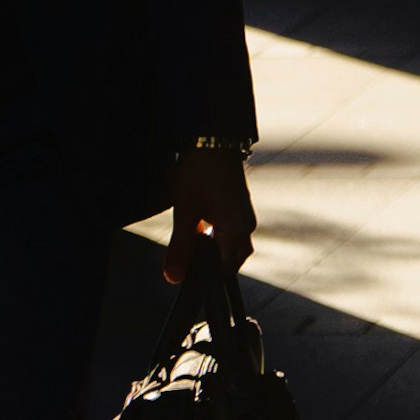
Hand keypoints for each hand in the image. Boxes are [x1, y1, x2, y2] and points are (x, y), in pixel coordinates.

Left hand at [163, 145, 256, 289]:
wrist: (213, 138)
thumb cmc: (201, 172)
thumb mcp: (185, 212)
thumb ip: (180, 247)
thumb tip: (173, 278)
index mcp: (238, 230)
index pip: (227, 269)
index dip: (209, 278)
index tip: (190, 281)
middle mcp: (246, 224)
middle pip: (232, 258)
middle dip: (213, 265)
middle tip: (189, 265)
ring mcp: (244, 213)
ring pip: (231, 243)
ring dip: (214, 249)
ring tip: (191, 246)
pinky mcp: (238, 204)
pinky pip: (231, 230)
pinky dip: (216, 236)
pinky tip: (199, 229)